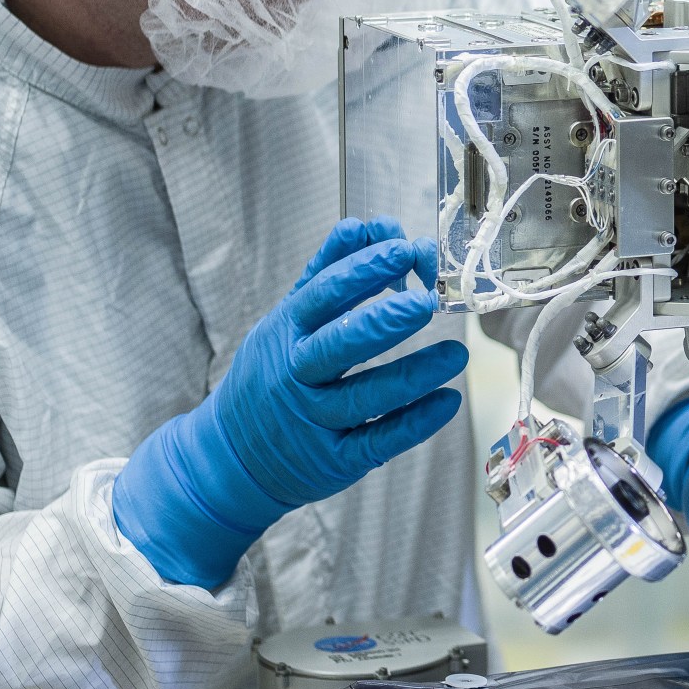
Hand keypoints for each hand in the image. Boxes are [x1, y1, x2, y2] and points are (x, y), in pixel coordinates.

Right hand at [113, 217, 465, 587]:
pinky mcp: (333, 461)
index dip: (364, 270)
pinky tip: (447, 402)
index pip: (323, 294)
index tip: (404, 248)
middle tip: (428, 302)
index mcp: (285, 331)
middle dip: (384, 321)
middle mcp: (295, 375)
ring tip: (456, 354)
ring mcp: (312, 421)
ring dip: (413, 375)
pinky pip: (377, 441)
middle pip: (339, 345)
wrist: (231, 457)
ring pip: (365, 397)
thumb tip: (363, 226)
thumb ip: (326, 272)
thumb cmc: (271, 373)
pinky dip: (415, 423)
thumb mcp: (287, 319)